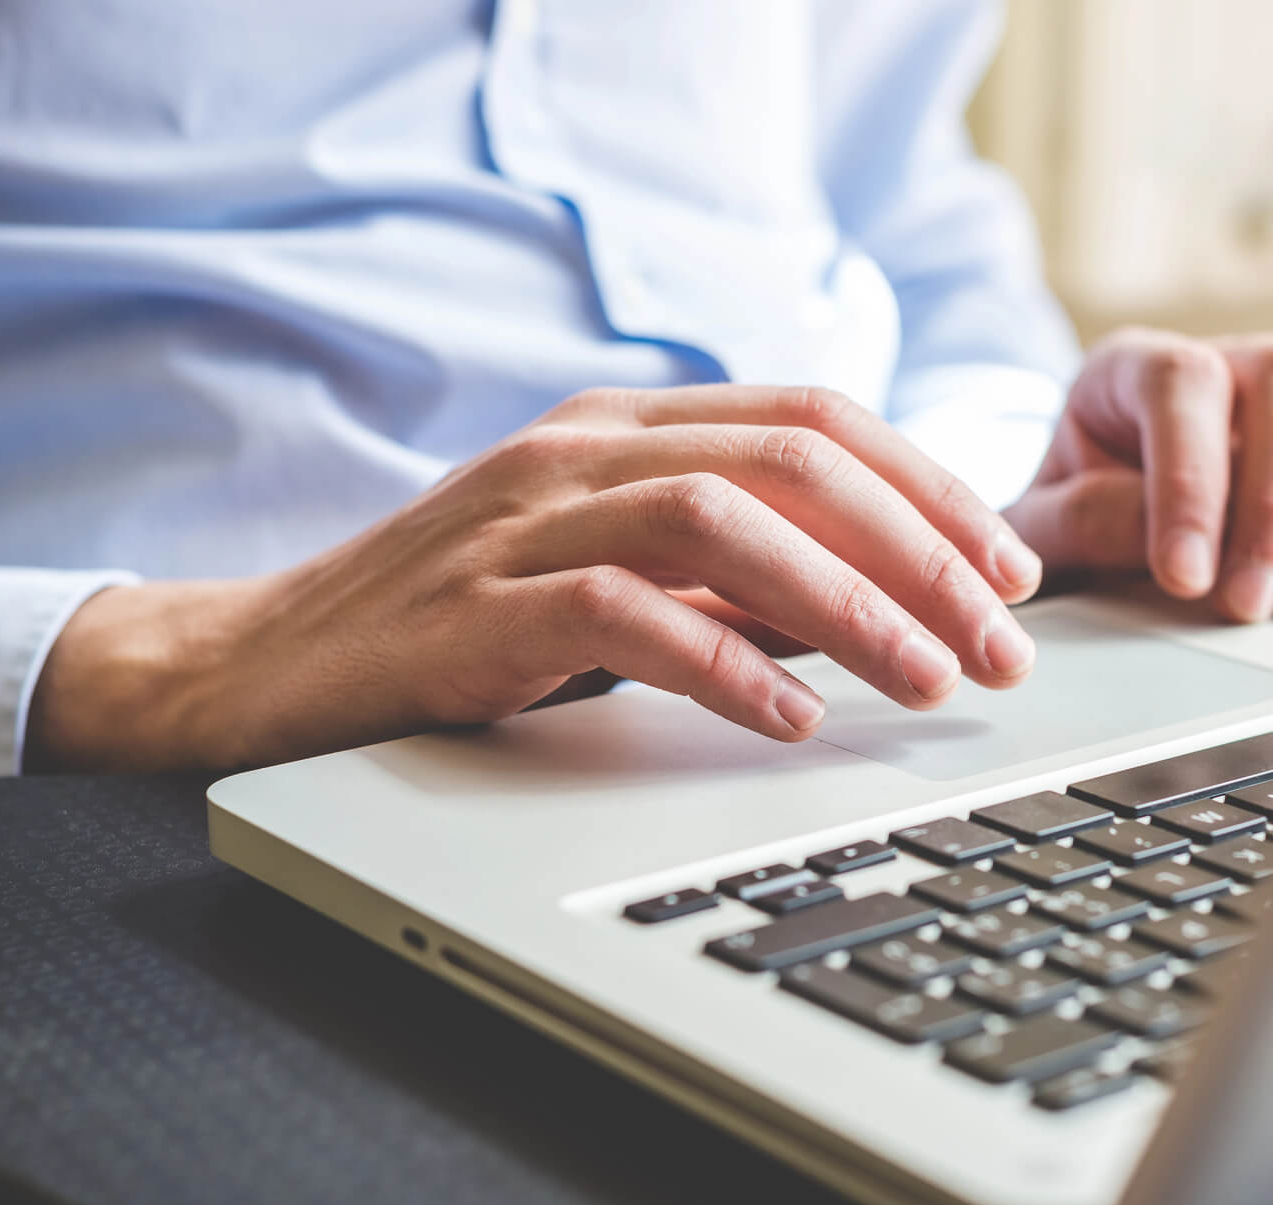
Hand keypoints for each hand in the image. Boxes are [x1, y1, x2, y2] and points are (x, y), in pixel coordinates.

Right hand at [28, 386, 1044, 770]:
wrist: (263, 664)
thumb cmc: (450, 625)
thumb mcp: (600, 573)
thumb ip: (717, 570)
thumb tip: (870, 604)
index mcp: (621, 425)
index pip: (813, 420)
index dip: (931, 487)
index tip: (1009, 570)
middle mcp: (580, 449)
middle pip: (794, 461)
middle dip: (923, 549)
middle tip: (1003, 643)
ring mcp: (524, 521)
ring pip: (725, 520)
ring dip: (851, 603)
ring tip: (928, 679)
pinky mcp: (478, 608)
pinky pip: (628, 613)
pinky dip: (728, 661)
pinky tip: (793, 716)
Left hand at [1006, 327, 1272, 620]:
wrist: (1098, 541)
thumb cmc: (1071, 523)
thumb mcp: (1043, 528)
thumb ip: (1085, 523)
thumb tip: (1177, 546)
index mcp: (1135, 367)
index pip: (1184, 382)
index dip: (1191, 479)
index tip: (1182, 576)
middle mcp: (1233, 365)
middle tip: (1249, 601)